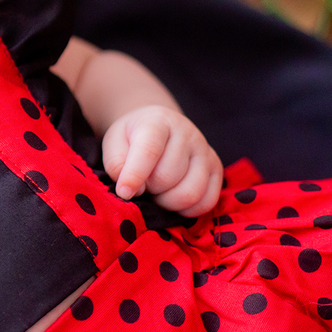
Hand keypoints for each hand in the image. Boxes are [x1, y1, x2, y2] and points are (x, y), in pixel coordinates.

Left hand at [102, 105, 222, 217]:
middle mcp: (188, 133)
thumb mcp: (114, 142)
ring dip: (167, 202)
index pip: (149, 151)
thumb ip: (116, 163)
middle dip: (149, 188)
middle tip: (142, 183)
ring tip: (156, 191)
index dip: (134, 176)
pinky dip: (187, 210)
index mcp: (158, 122)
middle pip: (168, 177)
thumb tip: (130, 190)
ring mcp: (206, 151)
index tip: (123, 192)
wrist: (158, 127)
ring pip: (190, 193)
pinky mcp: (217, 168)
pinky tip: (172, 199)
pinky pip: (207, 202)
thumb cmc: (132, 137)